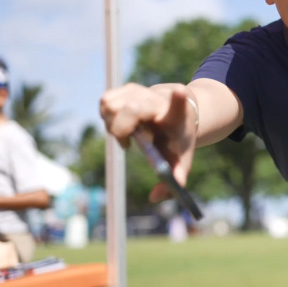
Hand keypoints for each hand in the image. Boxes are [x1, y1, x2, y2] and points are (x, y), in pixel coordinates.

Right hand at [99, 82, 197, 200]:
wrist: (179, 113)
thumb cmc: (177, 139)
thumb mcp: (181, 161)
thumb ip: (173, 181)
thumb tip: (154, 198)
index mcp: (176, 115)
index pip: (179, 102)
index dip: (178, 98)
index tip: (181, 92)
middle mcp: (158, 98)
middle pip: (129, 109)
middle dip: (122, 129)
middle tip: (130, 142)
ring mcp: (141, 90)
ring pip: (111, 104)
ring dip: (113, 123)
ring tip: (128, 132)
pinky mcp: (127, 88)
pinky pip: (105, 101)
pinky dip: (108, 116)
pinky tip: (122, 123)